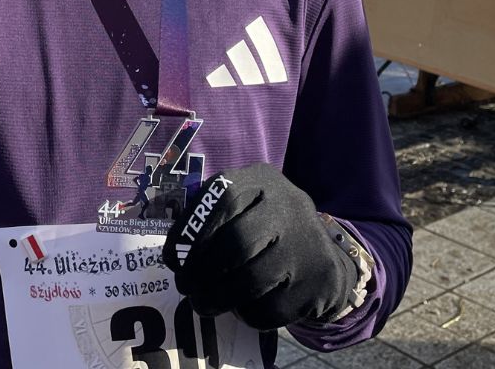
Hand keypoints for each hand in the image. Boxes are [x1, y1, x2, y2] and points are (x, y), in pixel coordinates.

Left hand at [161, 163, 359, 328]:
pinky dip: (249, 313)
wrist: (321, 258)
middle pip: (237, 241)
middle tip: (185, 287)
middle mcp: (289, 206)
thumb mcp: (242, 209)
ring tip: (203, 304)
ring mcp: (308, 244)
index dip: (191, 230)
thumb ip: (209, 221)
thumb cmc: (265, 232)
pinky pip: (272, 307)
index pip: (222, 197)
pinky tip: (243, 306)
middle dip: (202, 271)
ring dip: (219, 298)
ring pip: (253, 280)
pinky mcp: (319, 281)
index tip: (172, 259)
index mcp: (263, 181)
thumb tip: (175, 255)